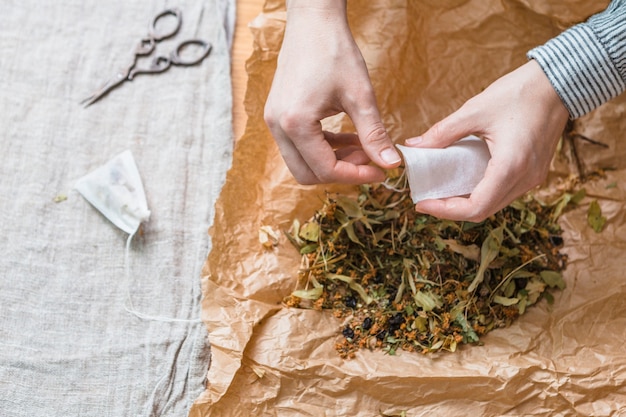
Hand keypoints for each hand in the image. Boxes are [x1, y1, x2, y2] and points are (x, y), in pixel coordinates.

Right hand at [264, 0, 400, 184]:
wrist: (312, 22)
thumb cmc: (334, 51)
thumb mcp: (360, 95)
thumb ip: (374, 134)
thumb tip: (391, 163)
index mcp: (295, 123)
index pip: (325, 169)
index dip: (355, 175)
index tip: (380, 172)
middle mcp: (278, 126)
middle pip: (306, 174)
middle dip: (340, 173)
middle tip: (369, 161)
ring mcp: (274, 121)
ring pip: (301, 163)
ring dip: (332, 162)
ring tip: (362, 147)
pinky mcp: (278, 115)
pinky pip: (298, 146)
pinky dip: (322, 149)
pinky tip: (347, 137)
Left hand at [404, 60, 569, 221]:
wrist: (557, 83)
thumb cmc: (519, 93)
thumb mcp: (474, 111)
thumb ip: (443, 132)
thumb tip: (415, 146)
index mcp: (510, 167)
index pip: (475, 208)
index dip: (445, 211)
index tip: (423, 203)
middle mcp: (525, 178)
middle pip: (484, 211)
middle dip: (452, 209)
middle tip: (427, 199)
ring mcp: (533, 177)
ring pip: (495, 204)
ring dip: (467, 202)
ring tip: (442, 192)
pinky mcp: (534, 172)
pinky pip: (505, 192)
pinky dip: (482, 192)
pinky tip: (463, 181)